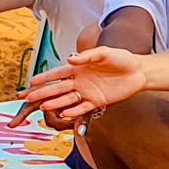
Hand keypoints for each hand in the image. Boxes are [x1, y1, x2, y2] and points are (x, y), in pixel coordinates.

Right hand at [12, 46, 147, 125]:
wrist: (139, 71)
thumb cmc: (122, 59)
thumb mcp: (105, 53)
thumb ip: (88, 55)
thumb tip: (70, 58)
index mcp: (79, 68)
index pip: (58, 73)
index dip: (45, 78)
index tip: (31, 82)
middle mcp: (80, 81)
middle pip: (58, 88)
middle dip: (44, 93)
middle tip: (29, 98)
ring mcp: (87, 92)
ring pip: (68, 99)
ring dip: (56, 103)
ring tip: (44, 107)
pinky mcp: (97, 101)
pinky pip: (82, 108)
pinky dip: (73, 111)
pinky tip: (64, 114)